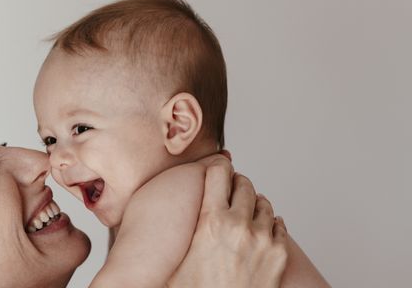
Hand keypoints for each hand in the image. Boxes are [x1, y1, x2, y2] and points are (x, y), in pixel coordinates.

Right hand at [168, 156, 287, 287]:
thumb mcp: (174, 260)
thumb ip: (173, 234)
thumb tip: (150, 222)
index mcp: (211, 222)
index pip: (217, 173)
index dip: (216, 168)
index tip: (215, 168)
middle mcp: (239, 226)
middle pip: (243, 184)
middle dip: (235, 184)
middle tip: (229, 189)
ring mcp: (263, 239)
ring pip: (263, 202)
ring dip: (253, 202)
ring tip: (244, 208)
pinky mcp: (279, 255)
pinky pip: (279, 224)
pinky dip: (270, 222)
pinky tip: (259, 227)